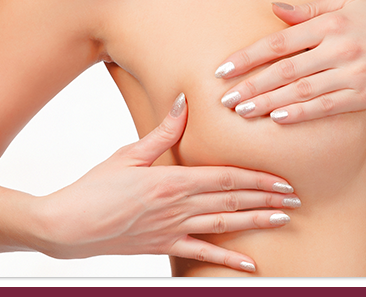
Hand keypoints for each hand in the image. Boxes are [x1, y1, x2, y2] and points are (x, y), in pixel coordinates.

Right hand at [34, 93, 299, 272]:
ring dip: (255, 222)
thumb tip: (183, 102)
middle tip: (295, 199)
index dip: (256, 179)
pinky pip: (201, 252)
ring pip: (224, 223)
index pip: (224, 177)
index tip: (281, 180)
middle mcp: (178, 206)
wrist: (70, 224)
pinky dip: (227, 258)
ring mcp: (172, 228)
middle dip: (265, 199)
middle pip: (231, 199)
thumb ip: (161, 131)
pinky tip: (250, 263)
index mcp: (171, 179)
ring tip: (283, 220)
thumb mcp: (128, 154)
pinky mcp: (163, 245)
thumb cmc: (95, 186)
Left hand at [215, 0, 365, 123]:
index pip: (277, 43)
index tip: (222, 71)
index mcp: (328, 25)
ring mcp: (352, 73)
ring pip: (301, 91)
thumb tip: (274, 9)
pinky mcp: (362, 94)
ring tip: (243, 111)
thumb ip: (308, 10)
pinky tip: (277, 119)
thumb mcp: (345, 4)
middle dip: (252, 86)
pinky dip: (300, 114)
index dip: (247, 58)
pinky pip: (326, 107)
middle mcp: (338, 49)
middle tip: (226, 99)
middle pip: (284, 70)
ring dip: (268, 103)